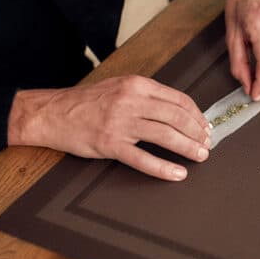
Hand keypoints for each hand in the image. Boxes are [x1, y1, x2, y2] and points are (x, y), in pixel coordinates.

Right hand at [7, 76, 210, 180]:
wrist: (51, 113)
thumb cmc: (86, 101)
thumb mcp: (119, 87)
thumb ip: (146, 95)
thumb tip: (176, 109)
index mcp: (136, 85)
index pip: (178, 99)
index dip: (196, 115)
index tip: (205, 125)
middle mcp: (131, 101)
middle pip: (176, 117)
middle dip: (197, 132)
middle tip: (207, 143)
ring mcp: (120, 123)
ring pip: (165, 135)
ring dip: (188, 147)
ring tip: (200, 155)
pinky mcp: (110, 144)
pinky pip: (143, 158)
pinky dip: (164, 167)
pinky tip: (177, 173)